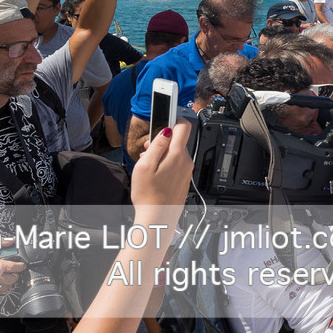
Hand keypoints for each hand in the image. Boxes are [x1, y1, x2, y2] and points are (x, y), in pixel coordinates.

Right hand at [130, 116, 192, 232]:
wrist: (158, 218)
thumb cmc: (149, 196)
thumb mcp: (145, 166)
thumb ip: (156, 146)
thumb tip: (165, 130)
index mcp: (177, 155)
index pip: (183, 126)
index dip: (173, 117)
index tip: (165, 114)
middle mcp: (186, 161)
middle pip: (177, 140)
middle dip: (162, 140)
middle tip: (147, 150)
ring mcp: (186, 171)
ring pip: (175, 153)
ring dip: (163, 153)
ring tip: (149, 165)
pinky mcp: (184, 180)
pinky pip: (177, 164)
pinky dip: (166, 164)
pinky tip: (155, 174)